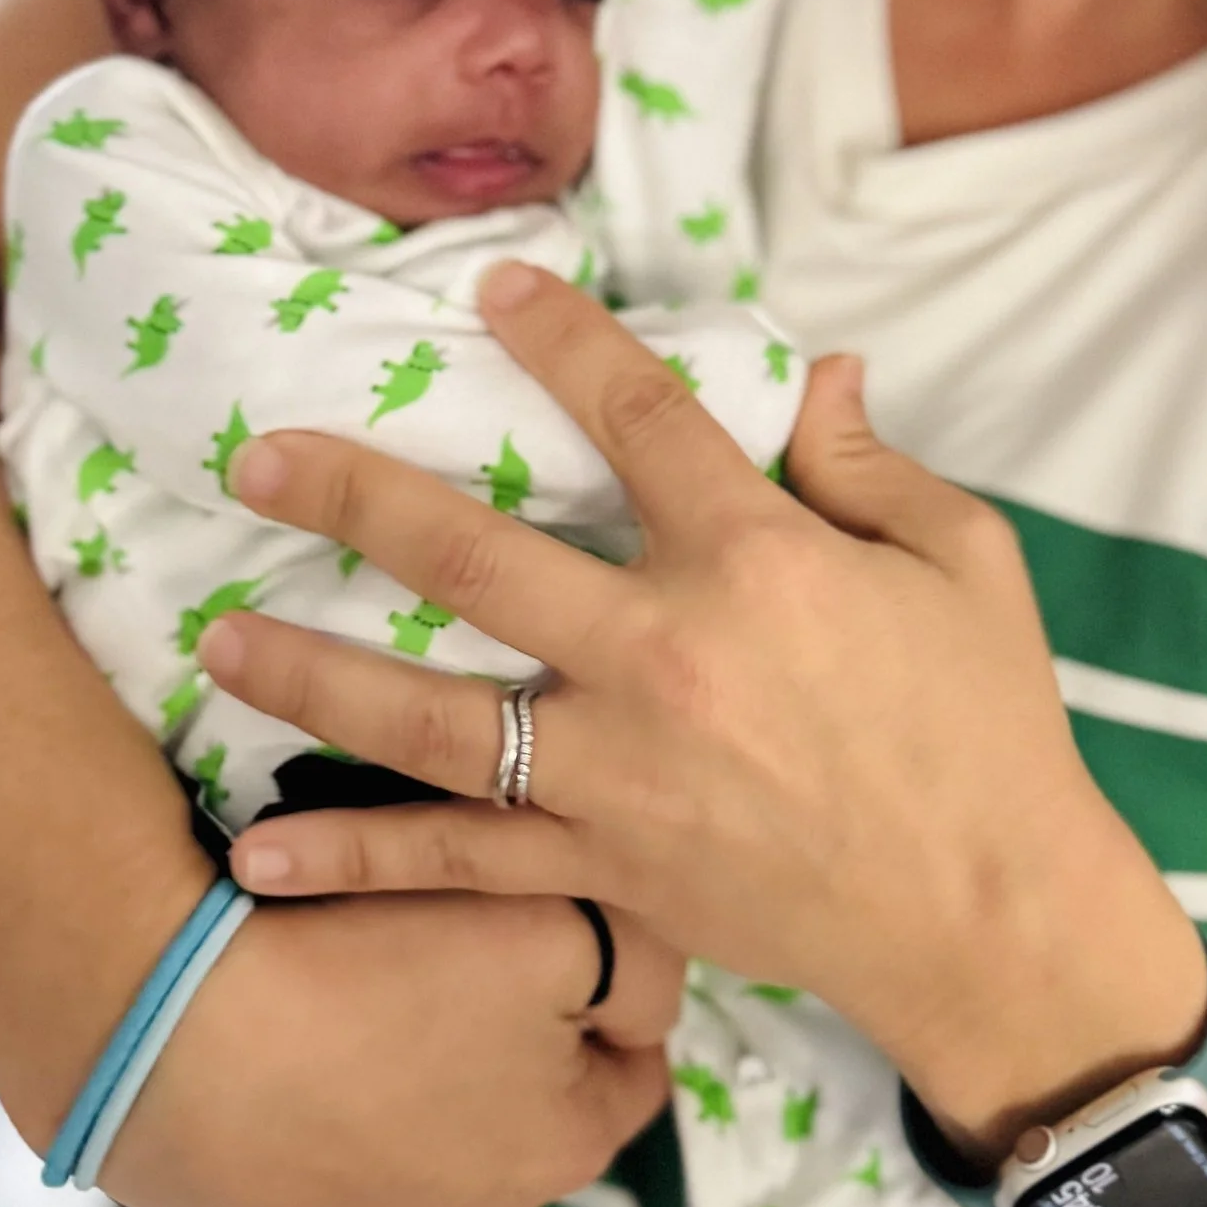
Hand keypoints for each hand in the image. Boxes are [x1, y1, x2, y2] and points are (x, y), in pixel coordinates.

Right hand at [100, 882, 681, 1206]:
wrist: (172, 1020)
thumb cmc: (375, 959)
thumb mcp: (553, 924)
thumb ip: (632, 965)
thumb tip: (647, 1002)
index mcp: (562, 1154)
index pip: (630, 1076)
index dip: (601, 1005)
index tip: (555, 952)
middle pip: (520, 1134)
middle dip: (501, 1068)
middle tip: (437, 979)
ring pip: (419, 1176)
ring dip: (405, 1116)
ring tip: (348, 1027)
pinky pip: (321, 1201)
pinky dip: (314, 1150)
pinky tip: (284, 1083)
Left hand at [196, 265, 1206, 1140]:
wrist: (989, 919)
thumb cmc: (988, 728)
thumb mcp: (965, 563)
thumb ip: (872, 464)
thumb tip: (822, 370)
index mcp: (758, 561)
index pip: (638, 417)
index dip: (561, 341)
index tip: (491, 288)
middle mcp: (663, 657)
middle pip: (477, 562)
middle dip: (358, 500)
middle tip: (260, 458)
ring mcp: (620, 774)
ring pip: (432, 718)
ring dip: (312, 674)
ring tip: (216, 643)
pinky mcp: (606, 871)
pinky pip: (460, 864)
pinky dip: (358, 866)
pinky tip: (259, 861)